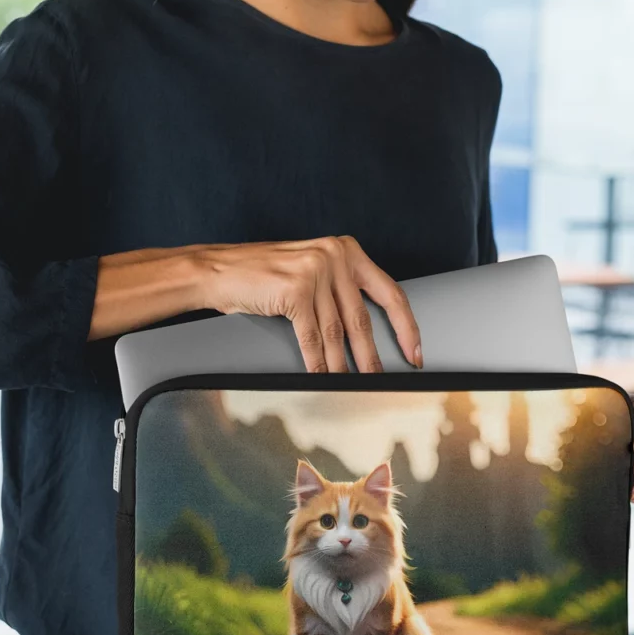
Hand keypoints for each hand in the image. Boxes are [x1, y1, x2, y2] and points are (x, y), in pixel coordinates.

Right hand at [194, 234, 422, 373]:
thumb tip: (365, 333)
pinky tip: (321, 376)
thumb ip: (339, 289)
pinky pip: (311, 337)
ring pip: (336, 332)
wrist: (219, 270)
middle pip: (362, 318)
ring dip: (343, 365)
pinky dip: (316, 362)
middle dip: (372, 356)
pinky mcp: (295, 290)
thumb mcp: (311, 270)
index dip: (406, 326)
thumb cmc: (263, 274)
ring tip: (351, 384)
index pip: (390, 292)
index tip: (414, 351)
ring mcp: (315, 271)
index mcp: (346, 250)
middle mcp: (335, 256)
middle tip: (382, 379)